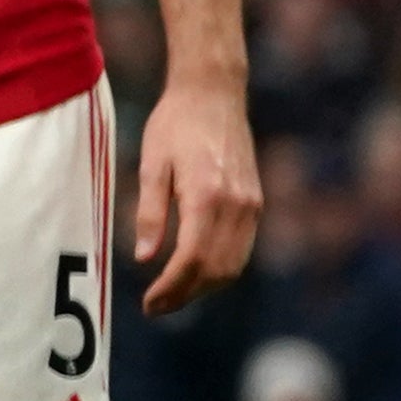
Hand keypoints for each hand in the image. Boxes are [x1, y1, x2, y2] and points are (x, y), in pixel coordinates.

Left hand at [133, 75, 262, 310]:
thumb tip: (144, 258)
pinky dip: (220, 268)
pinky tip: (195, 269)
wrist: (214, 92)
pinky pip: (242, 249)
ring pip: (234, 265)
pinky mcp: (256, 202)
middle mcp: (236, 205)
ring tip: (173, 293)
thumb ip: (149, 212)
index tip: (149, 304)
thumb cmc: (175, 123)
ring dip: (204, 287)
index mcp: (206, 195)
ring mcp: (251, 205)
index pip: (191, 260)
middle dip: (186, 295)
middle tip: (156, 307)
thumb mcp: (151, 165)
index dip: (170, 289)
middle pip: (216, 271)